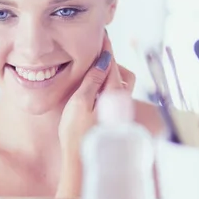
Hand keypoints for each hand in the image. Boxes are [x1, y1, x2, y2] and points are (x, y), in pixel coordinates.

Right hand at [57, 33, 133, 197]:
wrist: (82, 164)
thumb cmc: (77, 135)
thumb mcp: (80, 103)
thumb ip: (92, 80)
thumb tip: (104, 59)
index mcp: (113, 93)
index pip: (111, 63)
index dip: (105, 47)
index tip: (101, 34)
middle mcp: (121, 102)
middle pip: (121, 74)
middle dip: (110, 63)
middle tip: (95, 56)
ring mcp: (119, 113)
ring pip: (120, 87)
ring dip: (110, 78)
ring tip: (93, 76)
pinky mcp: (115, 122)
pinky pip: (115, 99)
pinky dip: (107, 91)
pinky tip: (94, 96)